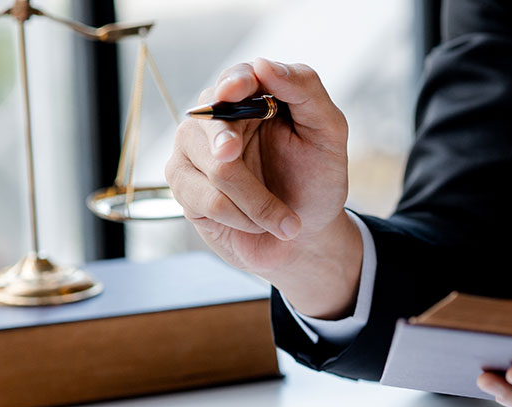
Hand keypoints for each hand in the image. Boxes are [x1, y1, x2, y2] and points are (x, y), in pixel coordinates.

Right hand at [166, 58, 363, 318]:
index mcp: (252, 95)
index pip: (236, 78)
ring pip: (217, 168)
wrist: (307, 236)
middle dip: (235, 150)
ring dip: (259, 202)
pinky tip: (257, 224)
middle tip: (232, 155)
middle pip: (215, 121)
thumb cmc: (316, 179)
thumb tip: (263, 64)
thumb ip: (305, 90)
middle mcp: (217, 116)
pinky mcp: (183, 185)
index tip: (234, 91)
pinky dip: (244, 218)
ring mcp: (194, 150)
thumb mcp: (328, 133)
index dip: (234, 83)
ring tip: (284, 218)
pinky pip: (209, 200)